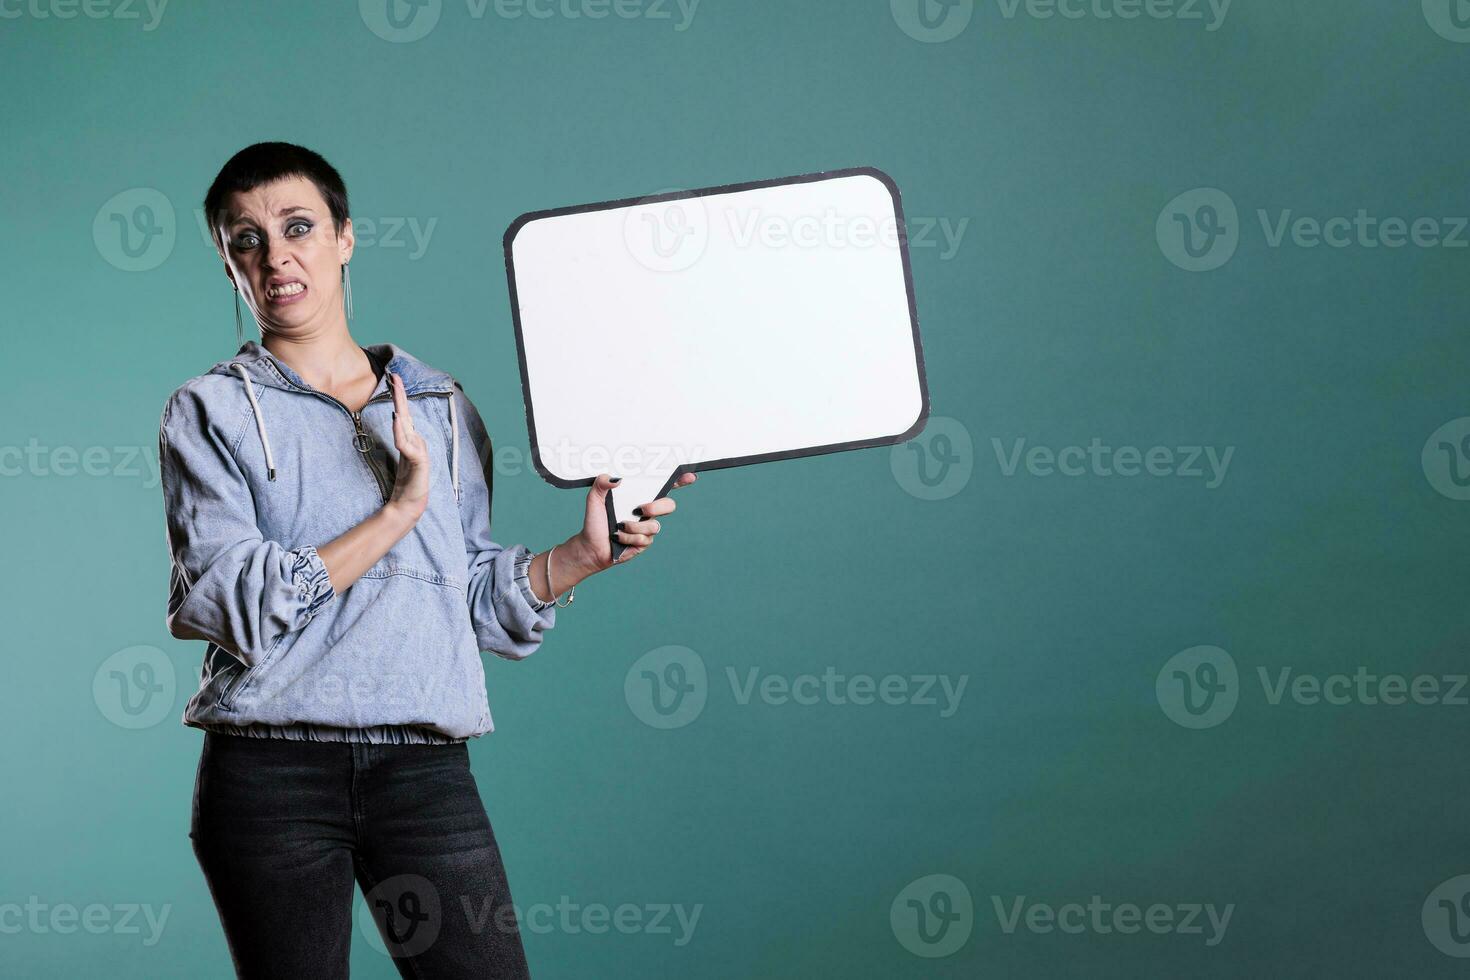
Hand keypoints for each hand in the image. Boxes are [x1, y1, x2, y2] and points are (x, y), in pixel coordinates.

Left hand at [384, 372, 429, 522]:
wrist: (409, 504)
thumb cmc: (406, 483)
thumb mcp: (402, 457)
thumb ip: (403, 440)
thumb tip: (400, 420)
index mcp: (411, 440)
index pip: (404, 415)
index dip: (400, 397)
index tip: (394, 379)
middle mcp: (416, 443)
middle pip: (406, 415)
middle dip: (401, 395)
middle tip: (395, 377)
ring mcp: (419, 452)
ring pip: (406, 427)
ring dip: (401, 408)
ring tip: (395, 391)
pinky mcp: (418, 463)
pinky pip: (407, 446)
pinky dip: (401, 433)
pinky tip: (397, 421)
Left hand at [566, 471, 698, 572]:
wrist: (590, 546)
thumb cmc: (594, 521)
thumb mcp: (594, 499)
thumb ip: (601, 484)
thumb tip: (615, 478)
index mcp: (639, 497)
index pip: (663, 487)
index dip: (679, 481)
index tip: (689, 476)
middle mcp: (647, 511)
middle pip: (669, 505)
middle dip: (657, 507)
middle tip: (641, 509)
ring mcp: (647, 528)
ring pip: (655, 526)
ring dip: (635, 527)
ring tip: (619, 527)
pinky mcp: (644, 543)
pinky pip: (645, 539)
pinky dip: (629, 538)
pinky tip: (618, 538)